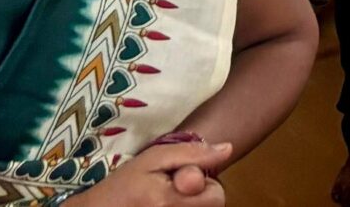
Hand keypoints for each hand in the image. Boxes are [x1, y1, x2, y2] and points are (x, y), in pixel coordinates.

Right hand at [69, 140, 232, 206]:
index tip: (182, 178)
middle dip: (200, 196)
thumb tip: (227, 148)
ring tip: (169, 200)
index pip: (216, 195)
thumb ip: (190, 153)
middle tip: (175, 190)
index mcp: (169, 201)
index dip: (203, 184)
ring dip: (193, 204)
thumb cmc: (122, 185)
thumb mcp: (152, 159)